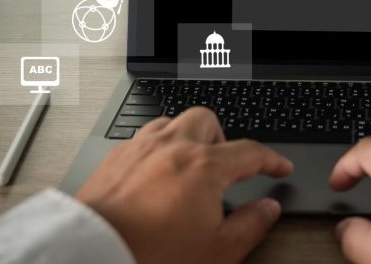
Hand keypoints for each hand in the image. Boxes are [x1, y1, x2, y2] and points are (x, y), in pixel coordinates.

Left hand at [76, 107, 293, 263]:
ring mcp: (139, 150)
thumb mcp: (217, 251)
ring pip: (171, 123)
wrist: (91, 255)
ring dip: (187, 138)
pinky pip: (141, 139)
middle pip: (207, 121)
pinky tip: (155, 174)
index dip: (271, 159)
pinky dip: (156, 149)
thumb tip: (267, 210)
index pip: (250, 152)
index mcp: (203, 166)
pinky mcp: (113, 160)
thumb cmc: (150, 255)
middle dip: (223, 138)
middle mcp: (171, 147)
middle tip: (226, 165)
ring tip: (190, 165)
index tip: (279, 167)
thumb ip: (250, 225)